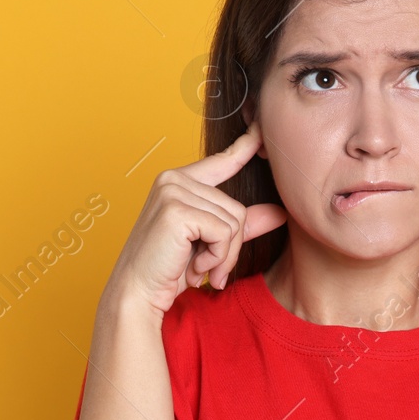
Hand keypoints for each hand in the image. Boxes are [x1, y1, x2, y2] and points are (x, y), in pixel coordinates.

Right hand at [103, 117, 286, 317]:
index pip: (222, 161)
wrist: (137, 292)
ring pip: (234, 222)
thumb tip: (281, 212)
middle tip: (207, 268)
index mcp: (179, 182)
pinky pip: (224, 233)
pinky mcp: (177, 211)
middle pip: (237, 208)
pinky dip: (216, 258)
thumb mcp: (210, 244)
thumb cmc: (168, 269)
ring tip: (197, 268)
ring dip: (222, 256)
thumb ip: (242, 226)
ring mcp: (173, 191)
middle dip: (229, 247)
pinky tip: (194, 268)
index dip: (246, 145)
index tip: (262, 127)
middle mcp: (174, 179)